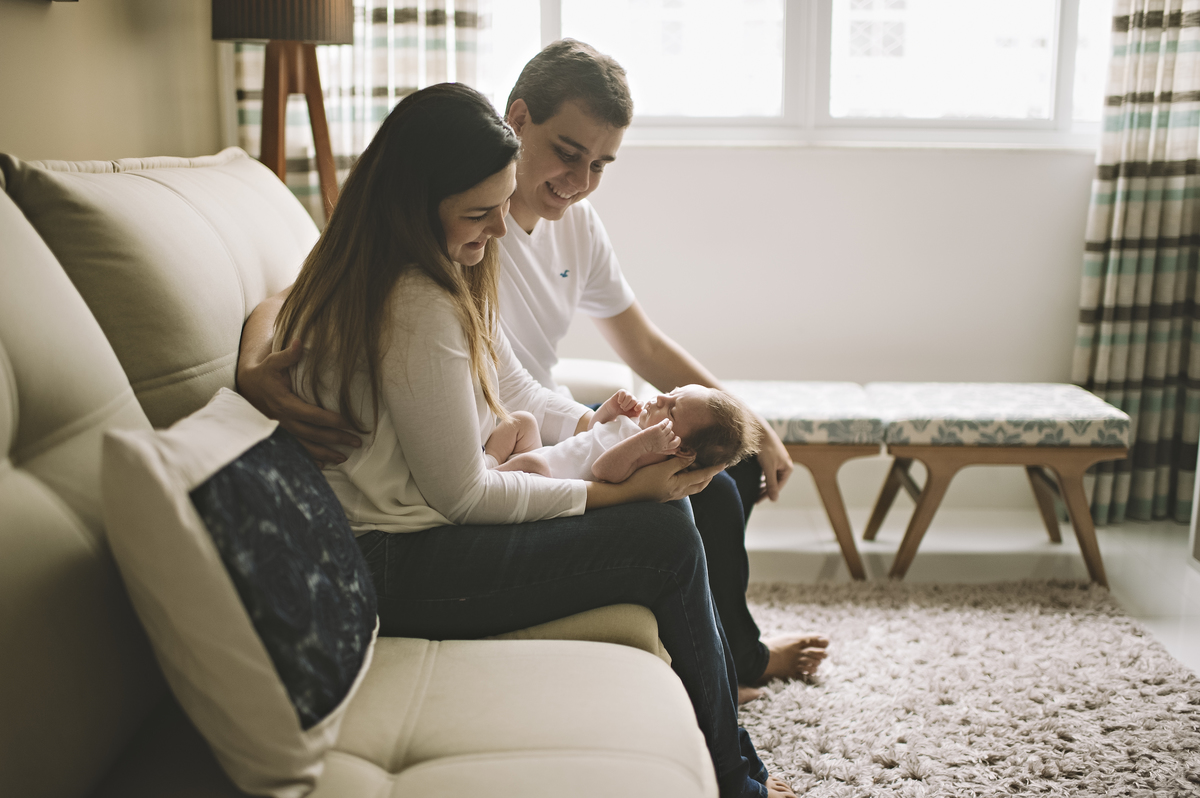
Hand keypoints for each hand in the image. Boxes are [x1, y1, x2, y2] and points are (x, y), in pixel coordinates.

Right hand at [237, 339, 360, 464]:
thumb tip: (299, 342)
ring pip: (305, 445)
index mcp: (284, 403)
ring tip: (344, 458)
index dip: (329, 420)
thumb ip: (287, 355)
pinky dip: (310, 459)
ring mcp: (281, 430)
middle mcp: (283, 420)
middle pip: (312, 433)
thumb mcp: (273, 362)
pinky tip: (324, 466)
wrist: (247, 387)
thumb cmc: (265, 373)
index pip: (310, 414)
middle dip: (335, 439)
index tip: (347, 423)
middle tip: (356, 442)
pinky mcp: (280, 435)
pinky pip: (296, 450)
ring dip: (325, 453)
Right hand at [594, 389, 643, 425]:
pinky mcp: (622, 392)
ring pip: (629, 396)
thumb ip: (636, 415)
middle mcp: (633, 399)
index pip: (641, 402)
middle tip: (624, 409)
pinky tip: (619, 402)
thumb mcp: (630, 416)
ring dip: (625, 403)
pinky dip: (621, 398)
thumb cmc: (622, 415)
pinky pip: (623, 393)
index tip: (635, 409)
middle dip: (628, 406)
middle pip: (634, 400)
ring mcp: (627, 394)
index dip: (639, 405)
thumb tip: (642, 412)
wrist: (612, 412)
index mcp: (636, 405)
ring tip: (621, 406)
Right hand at [623, 453, 724, 503]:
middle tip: (714, 467)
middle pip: (699, 485)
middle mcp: (677, 492)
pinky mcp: (662, 495)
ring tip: (699, 468)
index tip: (725, 463)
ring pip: (690, 488)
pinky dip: (687, 480)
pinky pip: (681, 488)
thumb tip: (694, 456)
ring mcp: (670, 495)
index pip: (702, 476)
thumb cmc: (642, 480)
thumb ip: (679, 462)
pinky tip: (681, 475)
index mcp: (680, 485)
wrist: (625, 495)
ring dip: (698, 479)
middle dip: (709, 476)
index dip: (714, 469)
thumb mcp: (662, 468)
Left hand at [638, 418, 680, 455]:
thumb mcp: (659, 451)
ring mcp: (660, 434)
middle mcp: (664, 441)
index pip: (676, 443)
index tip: (675, 437)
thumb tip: (676, 451)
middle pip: (672, 434)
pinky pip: (665, 423)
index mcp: (665, 447)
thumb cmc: (649, 447)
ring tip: (669, 423)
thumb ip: (668, 451)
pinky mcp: (656, 429)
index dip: (677, 440)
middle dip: (671, 431)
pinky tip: (666, 420)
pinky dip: (667, 421)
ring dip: (670, 424)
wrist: (640, 444)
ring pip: (669, 427)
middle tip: (668, 429)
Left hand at [755, 421, 793, 501]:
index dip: (767, 495)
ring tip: (754, 490)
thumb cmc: (766, 448)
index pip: (777, 487)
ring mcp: (778, 460)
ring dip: (763, 484)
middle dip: (765, 490)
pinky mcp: (771, 456)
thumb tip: (774, 499)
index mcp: (787, 468)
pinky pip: (767, 470)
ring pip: (770, 476)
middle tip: (754, 498)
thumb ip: (771, 484)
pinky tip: (755, 479)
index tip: (756, 501)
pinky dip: (761, 476)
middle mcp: (784, 464)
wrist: (759, 430)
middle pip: (774, 482)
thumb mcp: (768, 468)